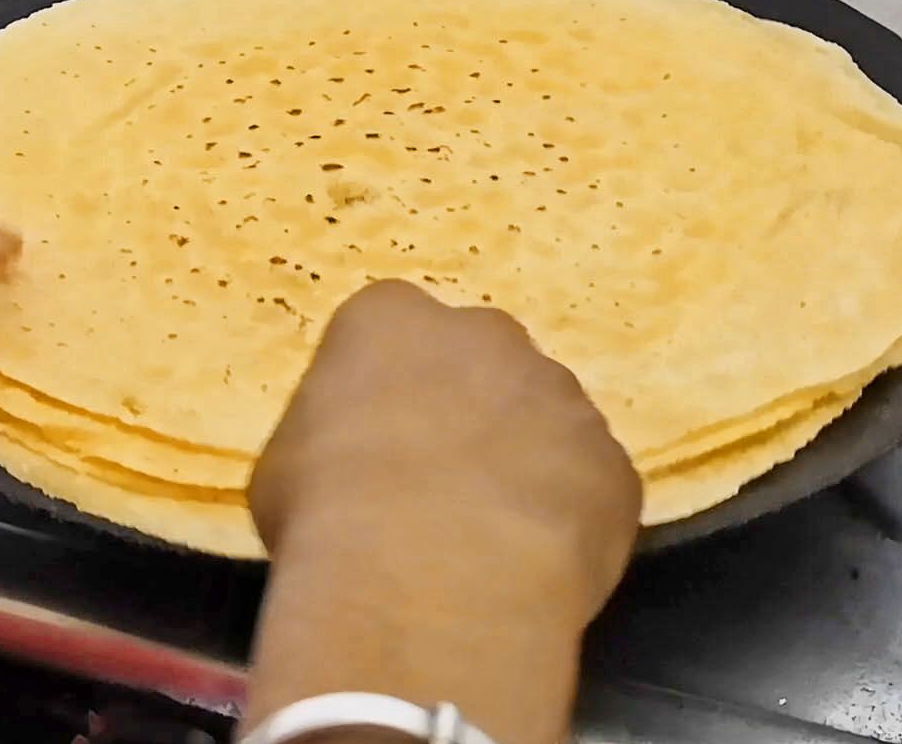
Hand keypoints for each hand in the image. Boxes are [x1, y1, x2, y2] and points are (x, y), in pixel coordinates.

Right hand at [244, 281, 641, 743]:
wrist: (426, 582)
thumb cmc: (327, 517)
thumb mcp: (285, 471)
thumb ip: (326, 446)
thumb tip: (346, 470)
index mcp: (392, 320)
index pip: (392, 328)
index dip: (388, 385)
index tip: (375, 440)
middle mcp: (489, 336)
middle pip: (483, 361)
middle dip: (469, 409)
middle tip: (440, 486)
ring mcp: (564, 396)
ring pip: (547, 421)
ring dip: (526, 464)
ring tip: (491, 540)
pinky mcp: (616, 466)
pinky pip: (592, 488)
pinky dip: (570, 521)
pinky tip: (532, 569)